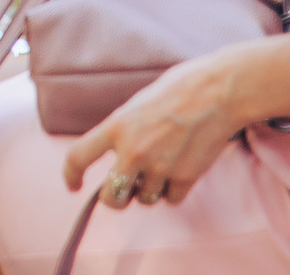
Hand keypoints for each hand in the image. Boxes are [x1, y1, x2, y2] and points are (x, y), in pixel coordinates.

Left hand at [61, 51, 247, 206]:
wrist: (219, 91)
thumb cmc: (178, 90)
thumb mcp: (137, 105)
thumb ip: (123, 132)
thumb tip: (116, 159)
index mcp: (116, 126)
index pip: (78, 157)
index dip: (70, 175)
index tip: (73, 184)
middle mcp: (134, 151)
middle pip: (111, 197)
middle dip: (114, 198)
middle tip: (123, 188)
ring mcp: (160, 166)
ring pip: (145, 199)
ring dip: (149, 190)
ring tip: (161, 166)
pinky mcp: (186, 177)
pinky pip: (171, 199)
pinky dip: (173, 190)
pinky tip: (179, 169)